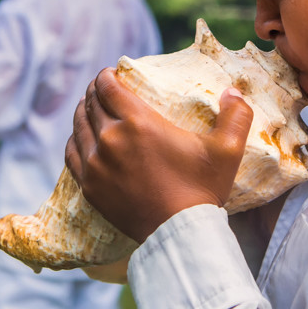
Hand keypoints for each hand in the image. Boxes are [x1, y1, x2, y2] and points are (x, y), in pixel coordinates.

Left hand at [66, 68, 253, 242]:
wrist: (179, 233)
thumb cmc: (202, 190)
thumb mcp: (228, 150)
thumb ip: (236, 115)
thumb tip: (233, 91)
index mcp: (138, 121)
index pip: (107, 86)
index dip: (105, 76)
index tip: (111, 74)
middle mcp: (110, 138)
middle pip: (90, 103)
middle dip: (94, 91)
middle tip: (102, 90)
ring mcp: (95, 164)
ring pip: (78, 126)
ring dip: (83, 113)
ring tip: (90, 110)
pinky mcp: (89, 186)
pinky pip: (71, 154)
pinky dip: (75, 141)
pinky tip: (82, 139)